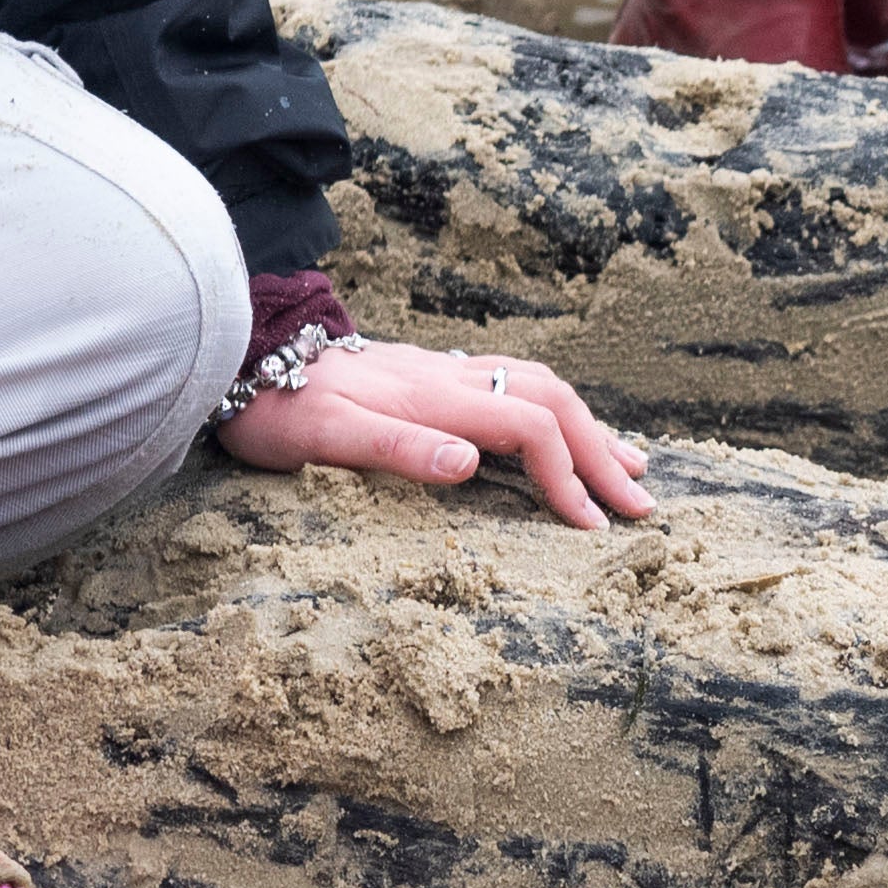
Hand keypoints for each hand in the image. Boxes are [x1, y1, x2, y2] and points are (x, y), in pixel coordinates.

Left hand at [225, 333, 656, 531]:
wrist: (244, 360)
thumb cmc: (279, 410)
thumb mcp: (326, 438)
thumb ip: (398, 449)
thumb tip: (468, 462)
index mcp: (436, 397)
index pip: (530, 427)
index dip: (568, 476)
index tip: (591, 527)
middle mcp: (452, 376)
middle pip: (553, 401)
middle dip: (603, 453)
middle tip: (643, 504)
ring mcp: (446, 371)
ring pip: (542, 387)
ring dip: (591, 427)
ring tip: (632, 464)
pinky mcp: (436, 374)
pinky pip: (518, 384)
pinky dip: (559, 411)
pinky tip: (565, 430)